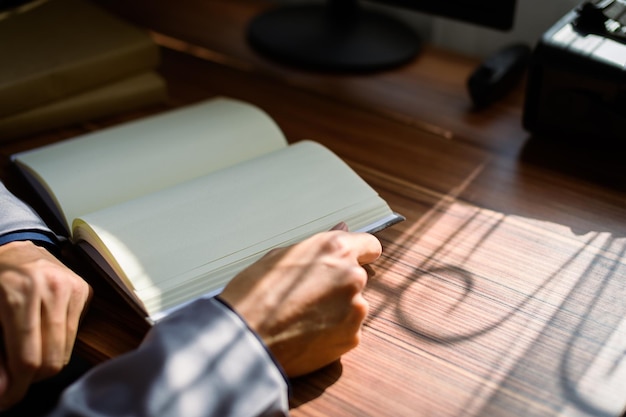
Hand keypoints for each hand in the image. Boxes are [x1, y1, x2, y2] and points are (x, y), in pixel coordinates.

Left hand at [0, 240, 90, 408]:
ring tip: (28, 357)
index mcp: (19, 293)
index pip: (27, 358)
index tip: (7, 399)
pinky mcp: (85, 290)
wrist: (17, 250)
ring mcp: (72, 288)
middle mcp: (51, 288)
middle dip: (32, 378)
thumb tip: (5, 390)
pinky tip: (43, 334)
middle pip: (51, 359)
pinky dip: (58, 343)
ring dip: (46, 362)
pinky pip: (74, 334)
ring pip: (65, 350)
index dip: (17, 387)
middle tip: (16, 380)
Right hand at [219, 223, 381, 376]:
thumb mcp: (280, 257)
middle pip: (356, 278)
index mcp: (335, 250)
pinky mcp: (352, 338)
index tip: (354, 259)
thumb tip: (341, 229)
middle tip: (307, 295)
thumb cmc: (254, 295)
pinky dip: (332, 332)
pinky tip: (306, 333)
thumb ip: (317, 246)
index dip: (360, 252)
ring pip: (352, 306)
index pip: (369, 245)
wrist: (245, 339)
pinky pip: (347, 330)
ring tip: (301, 317)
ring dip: (336, 310)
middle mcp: (352, 277)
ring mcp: (355, 309)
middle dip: (338, 284)